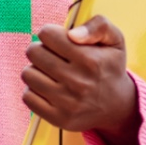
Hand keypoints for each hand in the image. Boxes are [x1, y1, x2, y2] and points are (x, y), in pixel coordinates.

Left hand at [21, 16, 139, 137]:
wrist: (117, 106)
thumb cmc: (110, 67)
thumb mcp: (115, 39)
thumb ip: (99, 25)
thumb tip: (72, 34)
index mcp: (91, 60)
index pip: (47, 34)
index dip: (50, 33)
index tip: (58, 39)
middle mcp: (79, 82)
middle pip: (34, 52)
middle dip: (40, 49)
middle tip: (52, 55)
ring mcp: (67, 103)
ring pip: (28, 74)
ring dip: (36, 69)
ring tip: (49, 71)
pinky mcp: (58, 119)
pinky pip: (28, 97)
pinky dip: (34, 90)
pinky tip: (48, 87)